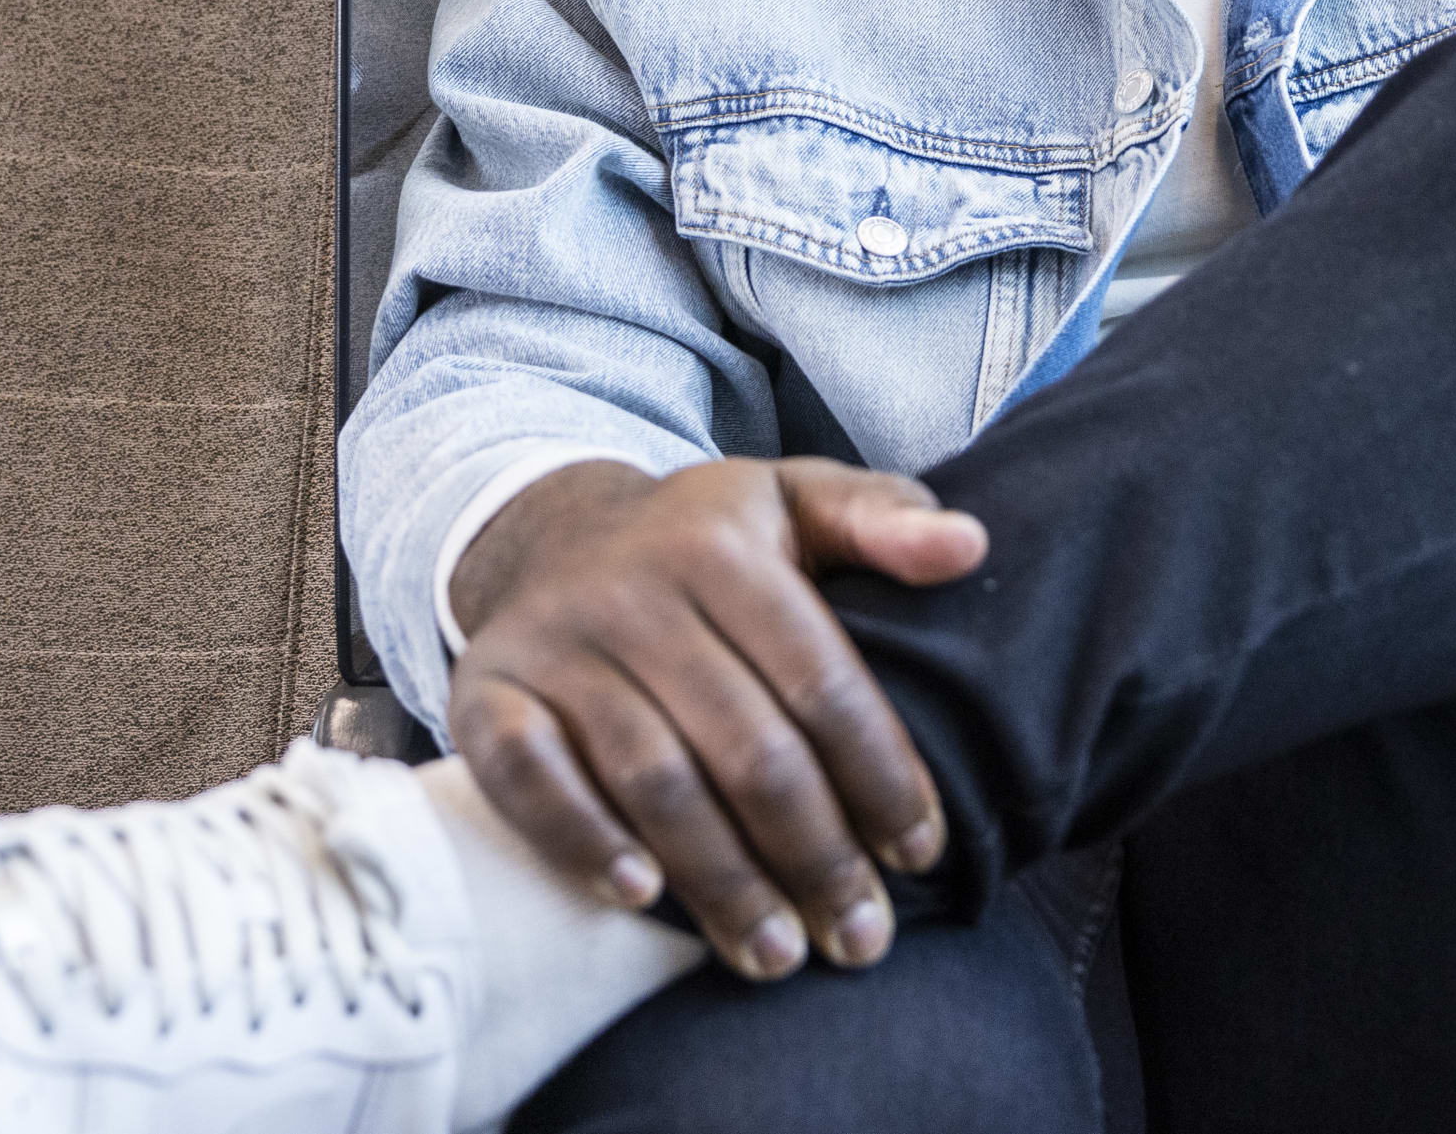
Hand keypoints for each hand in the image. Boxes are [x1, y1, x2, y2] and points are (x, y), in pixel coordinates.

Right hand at [444, 457, 988, 979]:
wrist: (550, 536)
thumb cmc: (704, 542)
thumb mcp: (796, 501)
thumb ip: (884, 519)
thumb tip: (970, 547)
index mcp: (722, 546)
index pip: (820, 680)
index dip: (878, 776)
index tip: (921, 854)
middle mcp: (632, 590)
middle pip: (744, 747)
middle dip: (815, 855)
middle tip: (861, 939)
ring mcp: (554, 644)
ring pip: (652, 778)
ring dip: (720, 880)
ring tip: (777, 955)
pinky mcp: (485, 693)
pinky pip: (529, 779)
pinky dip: (580, 841)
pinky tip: (640, 897)